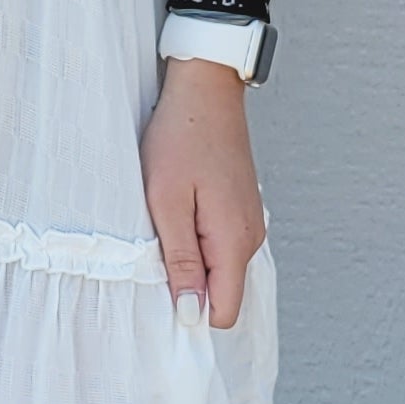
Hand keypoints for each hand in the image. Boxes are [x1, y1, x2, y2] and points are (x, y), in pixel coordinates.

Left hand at [141, 61, 266, 327]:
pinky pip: (219, 246)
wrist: (204, 90)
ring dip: (189, 259)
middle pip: (222, 294)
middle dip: (187, 285)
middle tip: (154, 247)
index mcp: (234, 241)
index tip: (158, 289)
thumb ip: (182, 260)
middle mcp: (250, 239)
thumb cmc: (179, 139)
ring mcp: (249, 224)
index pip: (224, 313)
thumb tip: (190, 313)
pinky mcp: (240, 211)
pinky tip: (177, 212)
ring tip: (164, 223)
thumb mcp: (166, 202)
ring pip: (219, 270)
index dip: (190, 311)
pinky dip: (196, 240)